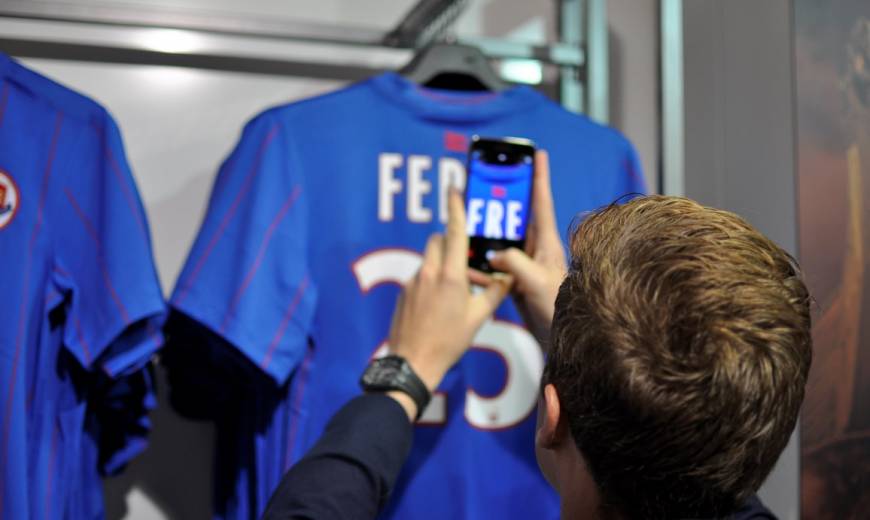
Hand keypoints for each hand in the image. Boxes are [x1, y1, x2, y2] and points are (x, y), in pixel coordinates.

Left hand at [388, 189, 512, 400]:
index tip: (454, 189)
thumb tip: (506, 279)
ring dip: (444, 265)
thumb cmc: (448, 342)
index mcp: (450, 275)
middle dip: (451, 242)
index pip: (454, 231)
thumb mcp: (479, 318)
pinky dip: (433, 280)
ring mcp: (413, 282)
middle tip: (468, 264)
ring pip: (430, 260)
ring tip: (459, 292)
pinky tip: (441, 306)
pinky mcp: (404, 293)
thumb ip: (494, 293)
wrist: (412, 362)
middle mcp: (429, 272)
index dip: (456, 208)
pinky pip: (421, 276)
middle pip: (438, 241)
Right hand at [474, 150, 566, 345]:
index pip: (542, 202)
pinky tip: (465, 264)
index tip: (537, 153)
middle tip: (486, 183)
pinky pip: (493, 266)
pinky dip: (479, 264)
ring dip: (484, 234)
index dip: (539, 177)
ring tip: (466, 222)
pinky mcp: (515, 281)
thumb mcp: (536, 282)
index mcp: (547, 244)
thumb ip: (514, 263)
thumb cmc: (558, 310)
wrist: (560, 340)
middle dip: (500, 201)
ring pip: (500, 241)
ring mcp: (525, 265)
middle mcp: (537, 250)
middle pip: (516, 217)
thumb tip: (493, 254)